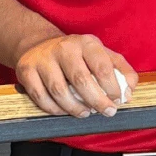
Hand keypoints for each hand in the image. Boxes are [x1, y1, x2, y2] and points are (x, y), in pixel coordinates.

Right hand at [13, 32, 138, 118]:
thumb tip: (129, 93)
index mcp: (86, 43)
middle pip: (81, 80)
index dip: (112, 88)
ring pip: (59, 91)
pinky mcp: (26, 70)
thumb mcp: (102, 54)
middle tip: (106, 112)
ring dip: (74, 108)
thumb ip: (121, 71)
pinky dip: (54, 109)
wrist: (40, 44)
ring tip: (85, 113)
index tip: (117, 101)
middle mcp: (64, 48)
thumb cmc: (77, 54)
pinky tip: (64, 111)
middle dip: (96, 101)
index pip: (102, 67)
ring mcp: (43, 59)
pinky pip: (40, 96)